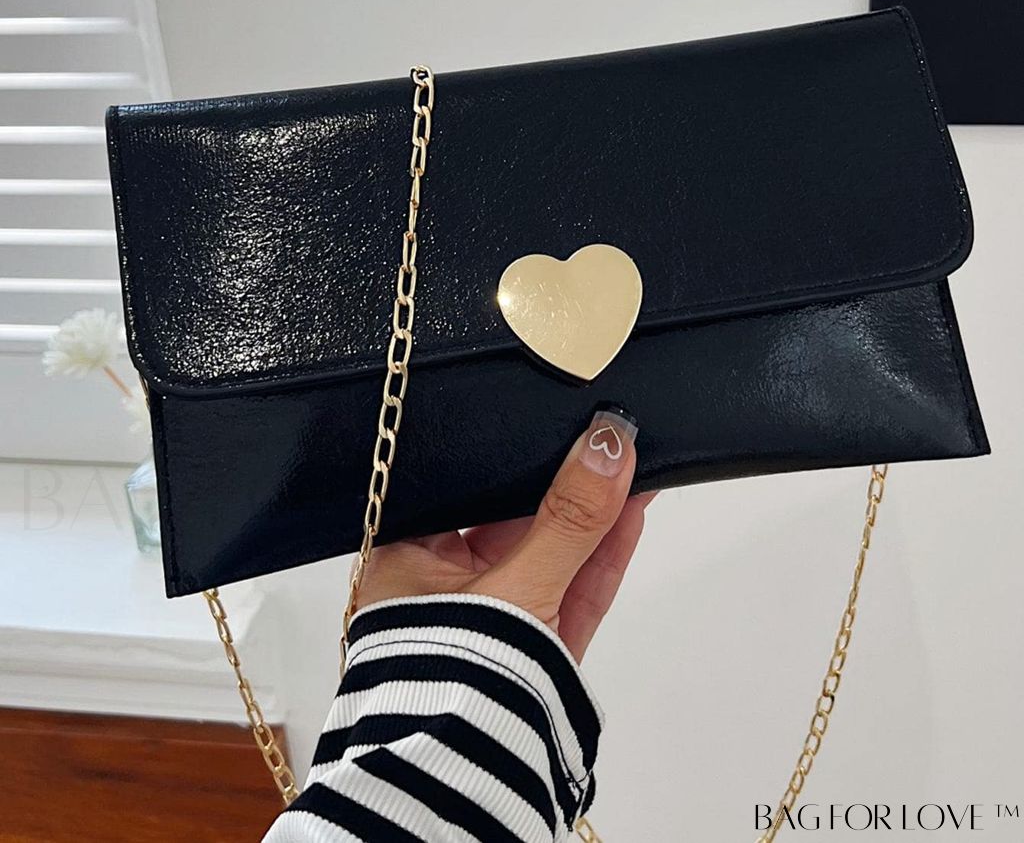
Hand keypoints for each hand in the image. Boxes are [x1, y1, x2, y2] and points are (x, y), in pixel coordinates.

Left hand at [353, 407, 652, 661]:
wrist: (464, 789)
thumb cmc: (453, 686)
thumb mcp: (516, 586)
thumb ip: (568, 517)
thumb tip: (607, 444)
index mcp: (407, 558)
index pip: (468, 487)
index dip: (517, 455)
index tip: (562, 423)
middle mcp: (445, 585)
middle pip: (515, 518)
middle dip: (565, 481)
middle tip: (608, 434)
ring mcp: (495, 619)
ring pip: (552, 552)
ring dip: (594, 512)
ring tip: (633, 458)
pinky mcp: (536, 650)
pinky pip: (572, 591)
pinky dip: (603, 554)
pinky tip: (632, 511)